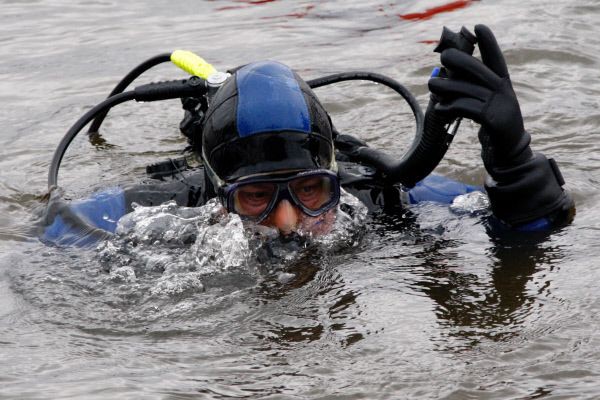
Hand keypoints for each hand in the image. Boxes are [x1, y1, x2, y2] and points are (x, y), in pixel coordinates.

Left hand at [428, 24, 531, 167]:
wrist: (508, 154)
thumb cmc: (491, 126)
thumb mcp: (482, 105)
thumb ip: (468, 92)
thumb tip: (440, 79)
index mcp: (503, 85)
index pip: (496, 59)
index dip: (488, 42)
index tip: (478, 26)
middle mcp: (504, 92)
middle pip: (479, 70)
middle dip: (460, 61)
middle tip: (443, 56)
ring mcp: (501, 106)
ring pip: (468, 90)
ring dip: (446, 87)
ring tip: (431, 86)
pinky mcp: (494, 121)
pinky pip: (467, 109)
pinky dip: (450, 107)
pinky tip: (440, 110)